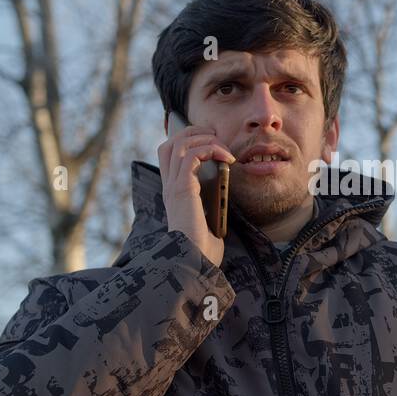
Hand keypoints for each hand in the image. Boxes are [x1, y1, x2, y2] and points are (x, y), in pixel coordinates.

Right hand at [156, 123, 236, 266]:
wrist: (195, 263)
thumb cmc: (203, 249)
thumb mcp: (208, 221)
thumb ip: (211, 206)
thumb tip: (224, 196)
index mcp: (174, 194)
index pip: (169, 157)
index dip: (187, 142)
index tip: (211, 143)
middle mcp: (169, 187)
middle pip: (169, 143)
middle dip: (193, 132)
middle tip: (216, 138)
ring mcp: (173, 186)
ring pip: (179, 143)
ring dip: (204, 138)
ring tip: (223, 147)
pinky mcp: (182, 188)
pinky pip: (193, 154)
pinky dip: (211, 149)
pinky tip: (227, 159)